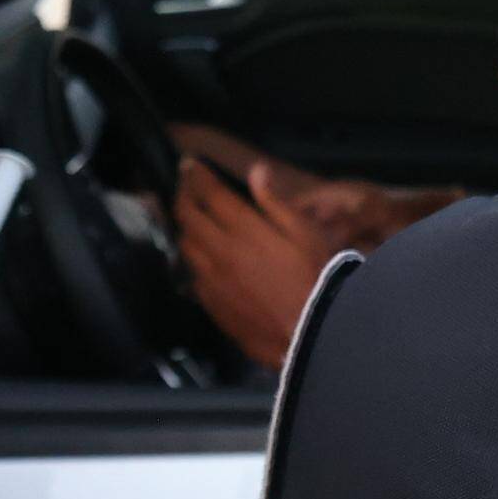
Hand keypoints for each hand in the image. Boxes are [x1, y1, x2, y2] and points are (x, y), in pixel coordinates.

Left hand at [176, 156, 339, 368]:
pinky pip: (192, 275)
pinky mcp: (212, 304)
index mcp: (245, 229)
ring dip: (185, 227)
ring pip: (185, 246)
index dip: (195, 175)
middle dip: (182, 195)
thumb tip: (257, 172)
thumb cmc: (316, 278)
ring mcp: (212, 280)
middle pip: (187, 216)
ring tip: (191, 219)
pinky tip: (201, 258)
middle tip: (184, 186)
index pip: (209, 193)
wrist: (310, 333)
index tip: (189, 165)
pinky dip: (193, 260)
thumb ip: (275, 201)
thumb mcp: (305, 232)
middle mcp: (221, 251)